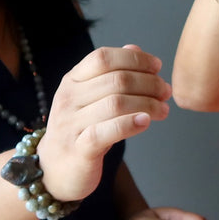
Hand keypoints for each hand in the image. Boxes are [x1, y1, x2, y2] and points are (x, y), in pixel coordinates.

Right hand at [38, 45, 170, 201]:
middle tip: (165, 91)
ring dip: (147, 104)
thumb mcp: (90, 97)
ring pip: (116, 104)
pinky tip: (146, 122)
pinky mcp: (78, 149)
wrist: (53, 170)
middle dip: (148, 83)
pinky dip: (130, 124)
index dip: (135, 59)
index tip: (157, 67)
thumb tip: (134, 49)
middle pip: (116, 81)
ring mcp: (71, 124)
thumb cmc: (79, 129)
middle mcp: (68, 98)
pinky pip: (106, 132)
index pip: (103, 58)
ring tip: (163, 109)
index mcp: (72, 80)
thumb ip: (110, 73)